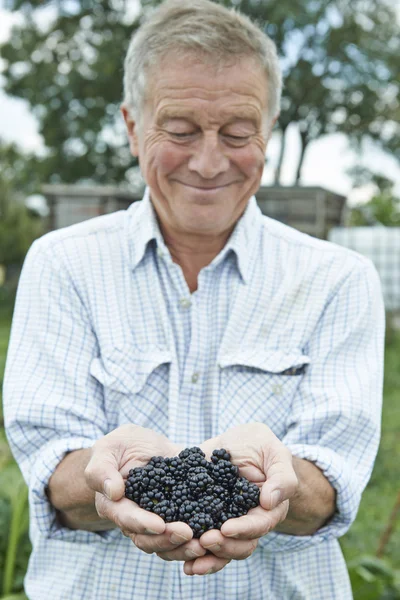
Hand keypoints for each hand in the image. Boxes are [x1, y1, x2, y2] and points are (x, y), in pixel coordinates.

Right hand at [84, 424, 200, 556]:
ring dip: (185, 548)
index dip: (142, 524)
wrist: (143, 445)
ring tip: (204, 543)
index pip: (128, 519)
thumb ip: (102, 469)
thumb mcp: (108, 448)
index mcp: (116, 506)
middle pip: (149, 540)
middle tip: (188, 534)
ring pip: (168, 545)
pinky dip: (199, 538)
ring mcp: (158, 520)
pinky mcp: (179, 514)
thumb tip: (113, 492)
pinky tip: (214, 536)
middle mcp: (136, 520)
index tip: (159, 525)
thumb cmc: (120, 446)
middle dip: (168, 540)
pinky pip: (187, 533)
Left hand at [182, 422, 297, 574]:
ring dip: (206, 558)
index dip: (244, 530)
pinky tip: (183, 563)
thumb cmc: (259, 445)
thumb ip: (281, 476)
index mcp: (267, 510)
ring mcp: (224, 521)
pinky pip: (198, 540)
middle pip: (239, 546)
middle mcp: (246, 522)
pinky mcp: (203, 516)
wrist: (234, 441)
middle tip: (205, 540)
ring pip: (220, 550)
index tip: (227, 528)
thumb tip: (269, 501)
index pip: (258, 526)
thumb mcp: (274, 452)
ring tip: (191, 560)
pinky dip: (190, 552)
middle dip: (223, 547)